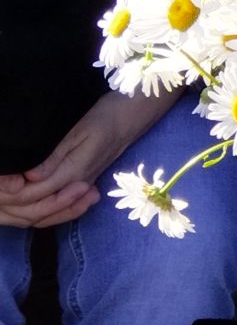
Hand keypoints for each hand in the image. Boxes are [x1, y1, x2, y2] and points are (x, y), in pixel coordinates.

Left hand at [0, 91, 176, 227]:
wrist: (135, 114)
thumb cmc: (108, 115)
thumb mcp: (79, 131)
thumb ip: (55, 156)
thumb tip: (30, 177)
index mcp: (74, 171)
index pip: (34, 193)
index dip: (12, 190)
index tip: (0, 176)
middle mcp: (77, 184)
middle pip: (39, 208)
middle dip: (14, 202)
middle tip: (0, 182)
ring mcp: (81, 185)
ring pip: (48, 210)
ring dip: (25, 206)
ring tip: (8, 188)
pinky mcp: (83, 181)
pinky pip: (58, 204)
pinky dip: (39, 205)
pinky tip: (28, 195)